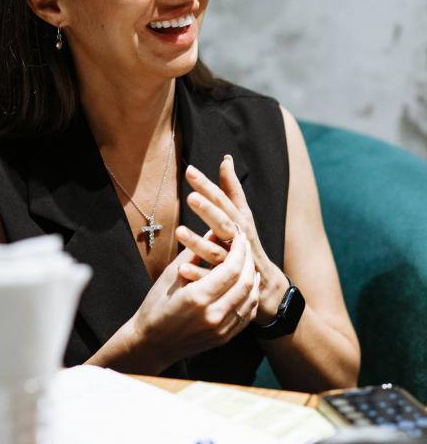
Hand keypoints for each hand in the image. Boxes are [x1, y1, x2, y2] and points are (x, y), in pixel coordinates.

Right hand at [129, 228, 259, 371]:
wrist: (152, 343)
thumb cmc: (156, 305)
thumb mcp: (170, 275)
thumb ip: (194, 253)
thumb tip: (213, 231)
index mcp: (197, 297)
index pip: (231, 269)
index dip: (239, 249)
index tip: (239, 235)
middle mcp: (213, 315)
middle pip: (245, 282)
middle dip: (248, 259)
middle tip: (244, 244)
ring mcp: (221, 330)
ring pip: (251, 299)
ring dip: (252, 277)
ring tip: (248, 261)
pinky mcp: (224, 338)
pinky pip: (247, 315)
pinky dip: (251, 297)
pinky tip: (247, 284)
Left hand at [176, 160, 288, 324]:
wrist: (263, 284)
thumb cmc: (248, 242)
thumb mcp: (242, 214)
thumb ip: (231, 188)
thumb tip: (225, 159)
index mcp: (239, 221)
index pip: (222, 200)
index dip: (206, 186)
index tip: (189, 170)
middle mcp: (238, 239)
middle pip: (223, 222)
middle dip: (208, 210)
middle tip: (191, 197)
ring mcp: (233, 261)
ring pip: (215, 251)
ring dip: (197, 242)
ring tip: (179, 231)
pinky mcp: (226, 283)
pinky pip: (210, 278)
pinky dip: (197, 273)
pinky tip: (182, 268)